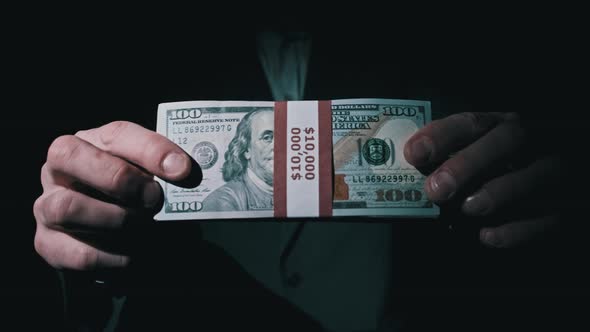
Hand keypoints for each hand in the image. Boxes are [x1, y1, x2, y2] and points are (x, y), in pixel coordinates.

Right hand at [33, 121, 199, 269]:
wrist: (118, 240)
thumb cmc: (138, 199)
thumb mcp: (151, 178)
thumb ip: (164, 172)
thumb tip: (185, 173)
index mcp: (90, 142)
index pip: (116, 134)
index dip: (151, 150)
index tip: (183, 169)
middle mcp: (59, 169)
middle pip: (69, 156)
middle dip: (118, 178)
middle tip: (154, 198)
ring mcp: (46, 206)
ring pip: (66, 206)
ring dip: (115, 219)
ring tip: (145, 227)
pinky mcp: (48, 245)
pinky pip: (78, 252)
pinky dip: (114, 256)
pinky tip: (134, 254)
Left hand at [404, 112, 565, 247]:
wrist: (548, 191)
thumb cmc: (497, 173)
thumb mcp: (477, 156)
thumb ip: (449, 159)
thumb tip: (410, 171)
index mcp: (504, 125)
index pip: (472, 122)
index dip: (442, 135)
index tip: (413, 153)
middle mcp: (535, 141)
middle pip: (508, 140)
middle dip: (468, 163)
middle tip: (437, 189)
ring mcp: (557, 170)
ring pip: (536, 174)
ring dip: (497, 192)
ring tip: (468, 209)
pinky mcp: (569, 205)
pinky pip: (551, 216)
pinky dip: (518, 228)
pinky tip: (488, 236)